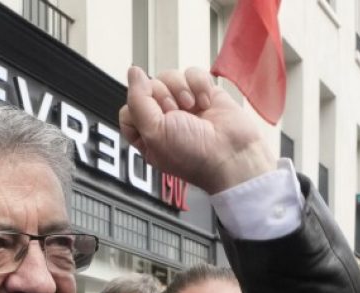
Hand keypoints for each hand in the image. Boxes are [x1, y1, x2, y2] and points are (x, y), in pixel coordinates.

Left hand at [119, 66, 273, 193]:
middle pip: (149, 88)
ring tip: (192, 108)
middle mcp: (162, 118)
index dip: (139, 107)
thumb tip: (133, 72)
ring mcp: (182, 104)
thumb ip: (137, 101)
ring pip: (170, 76)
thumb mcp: (153, 131)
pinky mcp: (202, 92)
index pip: (129, 109)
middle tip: (176, 115)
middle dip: (164, 98)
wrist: (230, 153)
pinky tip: (206, 103)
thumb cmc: (192, 154)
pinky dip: (199, 85)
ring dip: (181, 91)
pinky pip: (192, 73)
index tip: (153, 115)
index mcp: (145, 134)